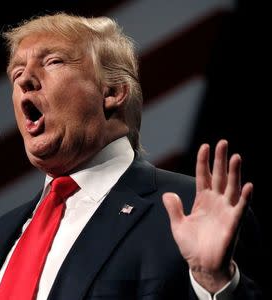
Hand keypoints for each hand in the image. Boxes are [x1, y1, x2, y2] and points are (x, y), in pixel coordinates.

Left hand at [162, 140, 252, 292]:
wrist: (202, 265)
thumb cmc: (191, 245)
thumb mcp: (178, 224)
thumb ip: (173, 208)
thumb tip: (168, 194)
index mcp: (202, 200)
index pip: (203, 176)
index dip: (204, 161)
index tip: (205, 146)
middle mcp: (216, 202)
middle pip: (219, 176)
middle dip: (221, 160)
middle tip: (223, 142)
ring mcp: (225, 211)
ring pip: (231, 187)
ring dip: (234, 173)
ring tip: (235, 157)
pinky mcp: (233, 223)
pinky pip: (240, 208)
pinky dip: (245, 197)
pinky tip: (249, 186)